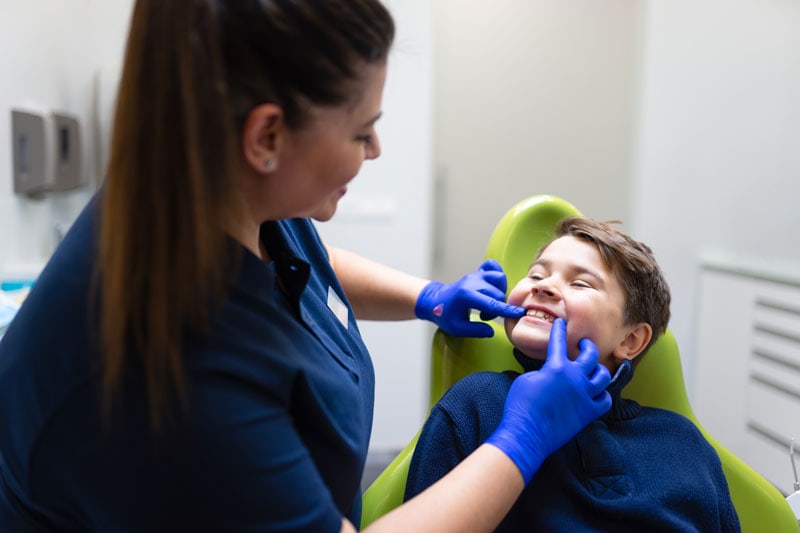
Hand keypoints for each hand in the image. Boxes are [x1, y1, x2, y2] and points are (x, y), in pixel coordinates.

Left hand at [414, 259, 524, 336]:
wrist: (435, 300)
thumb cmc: (444, 314)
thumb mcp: (456, 328)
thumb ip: (475, 331)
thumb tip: (491, 331)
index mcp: (466, 295)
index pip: (491, 303)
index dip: (506, 310)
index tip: (519, 313)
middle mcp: (472, 282)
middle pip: (498, 293)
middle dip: (497, 307)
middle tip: (484, 316)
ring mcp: (475, 275)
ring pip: (499, 278)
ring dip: (500, 292)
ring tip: (489, 302)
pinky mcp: (477, 273)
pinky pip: (493, 265)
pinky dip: (497, 274)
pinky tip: (493, 286)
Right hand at [485, 318, 611, 482]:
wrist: (527, 433)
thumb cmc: (520, 405)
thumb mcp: (526, 379)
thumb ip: (543, 372)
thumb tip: (551, 373)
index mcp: (556, 366)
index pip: (559, 342)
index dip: (559, 330)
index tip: (561, 323)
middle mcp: (574, 377)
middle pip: (590, 355)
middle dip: (588, 346)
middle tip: (584, 345)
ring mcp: (584, 395)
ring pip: (603, 376)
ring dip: (598, 370)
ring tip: (594, 369)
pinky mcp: (588, 413)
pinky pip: (605, 400)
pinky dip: (602, 395)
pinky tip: (597, 393)